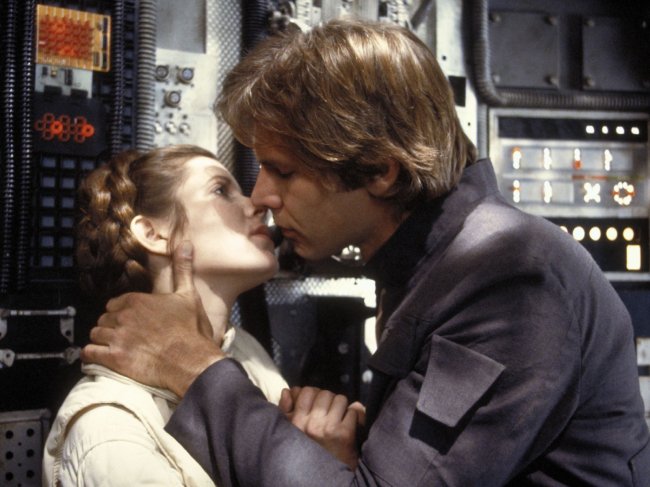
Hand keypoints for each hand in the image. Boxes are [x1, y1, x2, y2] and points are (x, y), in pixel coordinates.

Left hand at [81, 241, 223, 395]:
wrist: (192, 361)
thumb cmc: (191, 330)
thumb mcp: (189, 296)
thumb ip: (183, 269)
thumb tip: (185, 243)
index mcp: (137, 300)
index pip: (114, 304)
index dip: (121, 313)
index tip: (131, 322)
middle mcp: (124, 316)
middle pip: (104, 319)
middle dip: (111, 328)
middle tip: (125, 338)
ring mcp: (117, 337)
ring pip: (95, 335)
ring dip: (102, 341)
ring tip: (115, 348)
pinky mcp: (114, 358)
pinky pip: (89, 353)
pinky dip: (92, 356)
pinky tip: (102, 358)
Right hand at [279, 387, 364, 469]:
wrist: (325, 480)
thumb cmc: (307, 453)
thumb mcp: (290, 433)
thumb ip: (286, 410)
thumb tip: (287, 391)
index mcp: (296, 421)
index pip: (307, 391)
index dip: (315, 394)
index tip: (317, 404)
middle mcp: (310, 424)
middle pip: (325, 394)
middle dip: (329, 401)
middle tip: (329, 413)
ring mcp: (328, 428)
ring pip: (340, 400)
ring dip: (342, 408)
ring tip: (338, 419)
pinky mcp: (344, 435)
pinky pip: (353, 412)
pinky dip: (354, 418)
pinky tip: (348, 427)